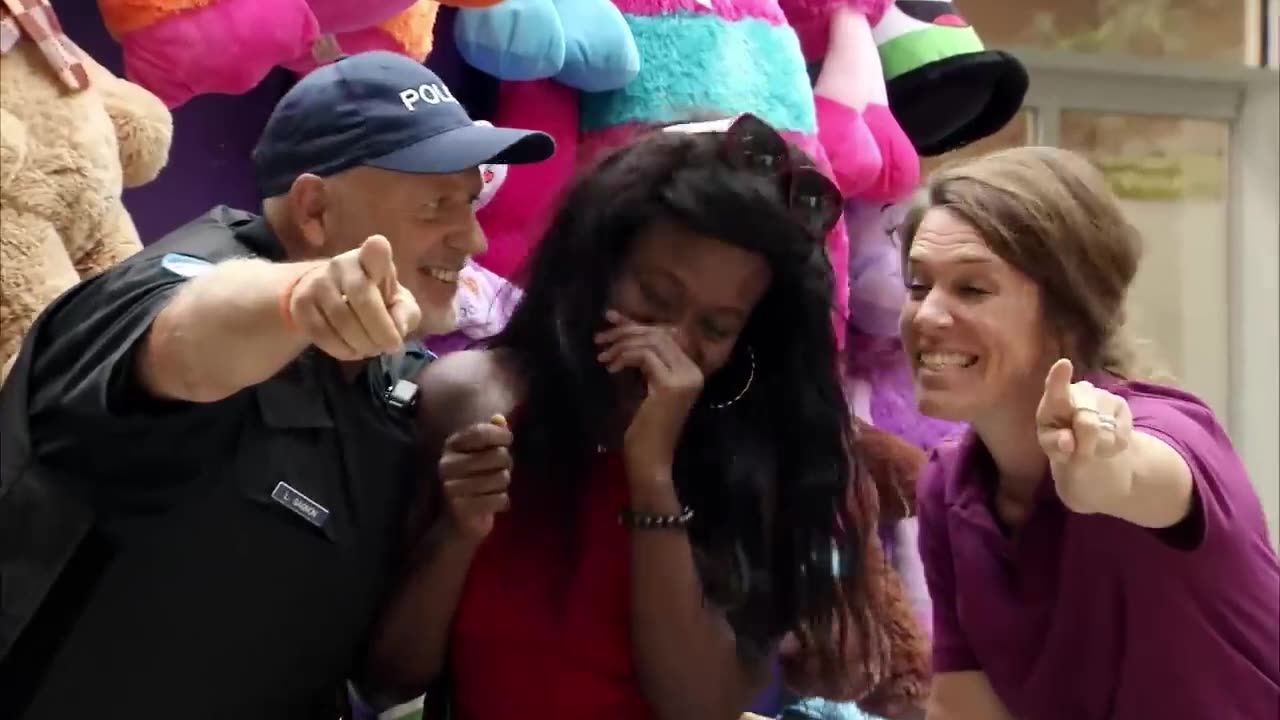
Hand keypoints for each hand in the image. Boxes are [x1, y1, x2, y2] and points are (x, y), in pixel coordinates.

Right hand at [287, 235, 421, 360]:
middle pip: (363, 298)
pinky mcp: (300, 304)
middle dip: (380, 329)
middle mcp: (342, 264)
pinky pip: (322, 334)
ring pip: (342, 320)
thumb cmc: (375, 298)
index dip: (375, 251)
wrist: (331, 299)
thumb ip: (405, 314)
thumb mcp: (398, 303)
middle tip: (389, 346)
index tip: (377, 245)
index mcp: (372, 258)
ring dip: (362, 344)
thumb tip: (397, 329)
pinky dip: (342, 349)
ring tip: (372, 349)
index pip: (374, 250)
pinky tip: (353, 351)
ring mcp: (317, 283)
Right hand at [437, 414, 512, 541]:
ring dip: (504, 484)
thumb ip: (491, 434)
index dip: (501, 435)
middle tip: (500, 471)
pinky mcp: (462, 509)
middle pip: (497, 455)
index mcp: (451, 446)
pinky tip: (493, 502)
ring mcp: (451, 487)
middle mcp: (447, 464)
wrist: (459, 521)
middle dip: (507, 464)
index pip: (481, 432)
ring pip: (502, 478)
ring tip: (495, 488)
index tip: (507, 441)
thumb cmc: (475, 480)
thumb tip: (500, 418)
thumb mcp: (482, 454)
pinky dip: (502, 501)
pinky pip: (500, 499)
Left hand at [595, 310, 702, 483]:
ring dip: (621, 344)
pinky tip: (611, 369)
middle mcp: (693, 371)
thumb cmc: (643, 429)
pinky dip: (623, 357)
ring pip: (651, 341)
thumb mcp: (640, 385)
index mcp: (691, 370)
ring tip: (602, 356)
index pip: (665, 335)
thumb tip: (620, 330)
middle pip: (658, 334)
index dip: (636, 323)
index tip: (610, 318)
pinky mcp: (670, 385)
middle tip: (600, 338)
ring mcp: (684, 377)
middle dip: (626, 331)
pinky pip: (643, 356)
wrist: (650, 460)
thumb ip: (638, 359)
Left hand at [1036, 359, 1134, 510]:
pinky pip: (1120, 437)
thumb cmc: (1062, 441)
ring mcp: (1102, 395)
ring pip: (1105, 434)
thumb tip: (1067, 441)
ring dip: (1098, 448)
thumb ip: (1056, 444)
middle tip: (1078, 452)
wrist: (1089, 443)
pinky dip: (1112, 448)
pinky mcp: (1121, 405)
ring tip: (1091, 445)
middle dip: (1084, 446)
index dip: (1060, 377)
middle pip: (1087, 424)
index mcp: (1054, 400)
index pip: (1056, 387)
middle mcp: (1079, 391)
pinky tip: (1105, 441)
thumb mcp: (1053, 447)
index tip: (1064, 364)